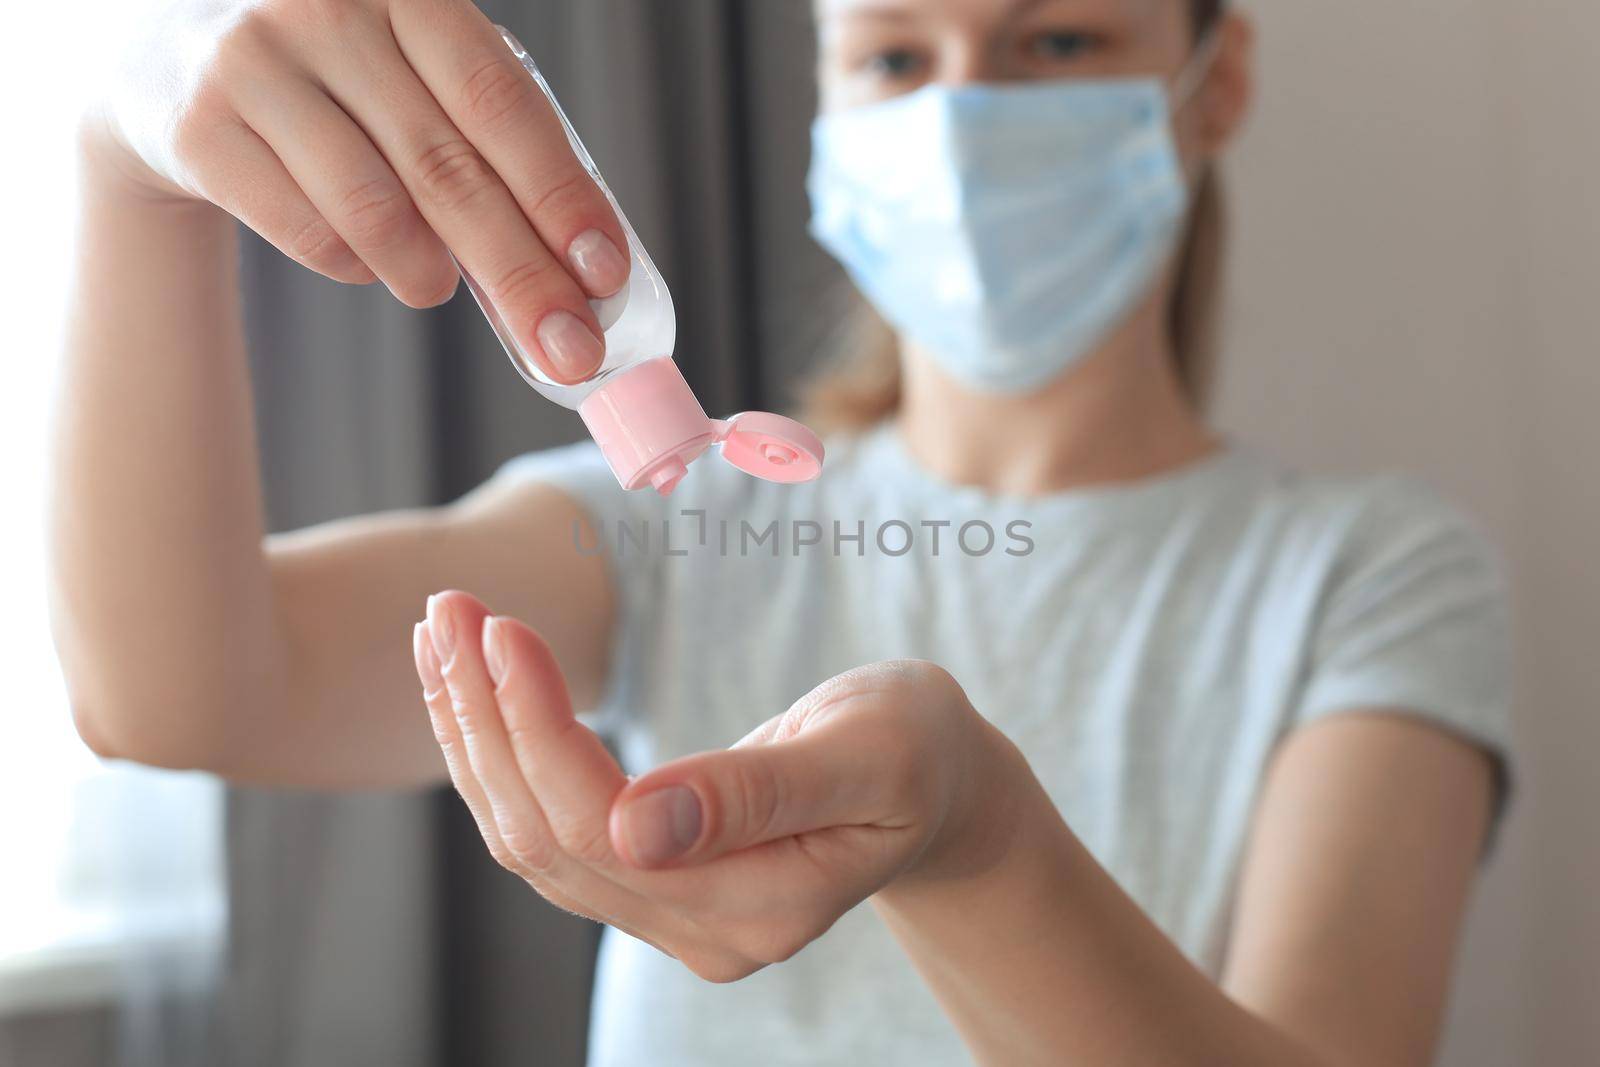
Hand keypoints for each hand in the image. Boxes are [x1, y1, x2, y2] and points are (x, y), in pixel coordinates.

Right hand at [88, 0, 628, 382]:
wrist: (172, 66)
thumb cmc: (342, 88)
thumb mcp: (416, 85)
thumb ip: (488, 154)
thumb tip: (578, 277)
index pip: (500, 103)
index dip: (559, 193)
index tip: (604, 272)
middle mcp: (329, 10)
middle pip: (448, 169)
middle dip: (522, 274)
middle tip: (570, 351)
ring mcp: (255, 63)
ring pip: (374, 208)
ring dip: (427, 274)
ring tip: (437, 289)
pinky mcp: (199, 128)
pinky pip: (308, 231)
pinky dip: (355, 266)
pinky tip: (363, 256)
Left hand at [412, 590, 1033, 982]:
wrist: (934, 784)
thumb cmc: (916, 749)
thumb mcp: (865, 753)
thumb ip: (758, 792)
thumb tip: (636, 828)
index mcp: (758, 907)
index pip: (603, 828)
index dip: (537, 730)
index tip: (501, 628)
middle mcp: (701, 933)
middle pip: (549, 837)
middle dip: (484, 719)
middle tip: (448, 608)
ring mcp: (672, 917)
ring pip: (532, 835)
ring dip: (477, 732)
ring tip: (442, 630)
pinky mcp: (651, 881)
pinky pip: (551, 823)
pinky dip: (504, 750)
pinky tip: (473, 684)